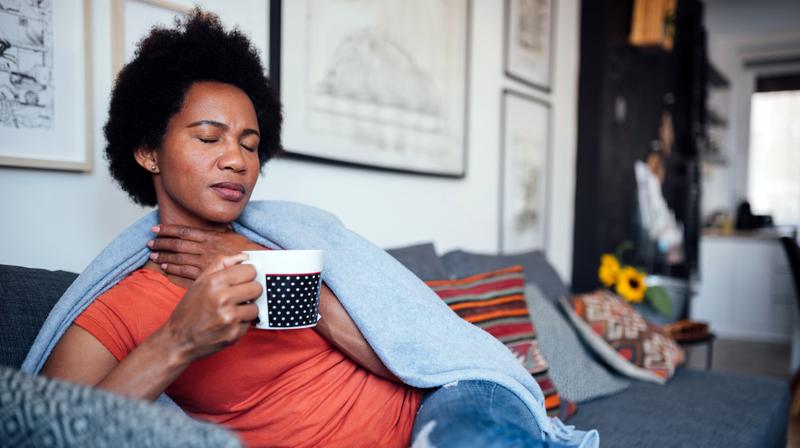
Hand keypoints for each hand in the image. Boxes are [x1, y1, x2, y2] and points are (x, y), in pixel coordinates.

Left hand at [147, 224, 262, 279]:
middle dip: (162, 242)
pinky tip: (165, 267)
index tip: (156, 229)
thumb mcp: (231, 234)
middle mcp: (205, 247)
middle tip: (150, 243)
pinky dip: (174, 268)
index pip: (184, 231)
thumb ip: (217, 232)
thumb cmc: (246, 250)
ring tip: (154, 254)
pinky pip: (185, 270)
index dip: (168, 229)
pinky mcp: (205, 272)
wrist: (256, 263)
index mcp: (210, 236)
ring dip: (165, 255)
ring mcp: (204, 260)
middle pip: (178, 243)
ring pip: (179, 256)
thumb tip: (210, 228)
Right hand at [162, 253, 260, 362]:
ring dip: (247, 309)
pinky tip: (228, 323)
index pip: (250, 270)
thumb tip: (244, 257)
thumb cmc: (190, 309)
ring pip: (256, 307)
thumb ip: (221, 264)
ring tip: (232, 310)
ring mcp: (230, 318)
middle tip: (238, 296)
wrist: (178, 339)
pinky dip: (242, 323)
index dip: (246, 275)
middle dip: (250, 291)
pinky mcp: (234, 334)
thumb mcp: (200, 281)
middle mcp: (222, 299)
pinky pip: (250, 323)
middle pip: (257, 287)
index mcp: (214, 282)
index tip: (241, 280)